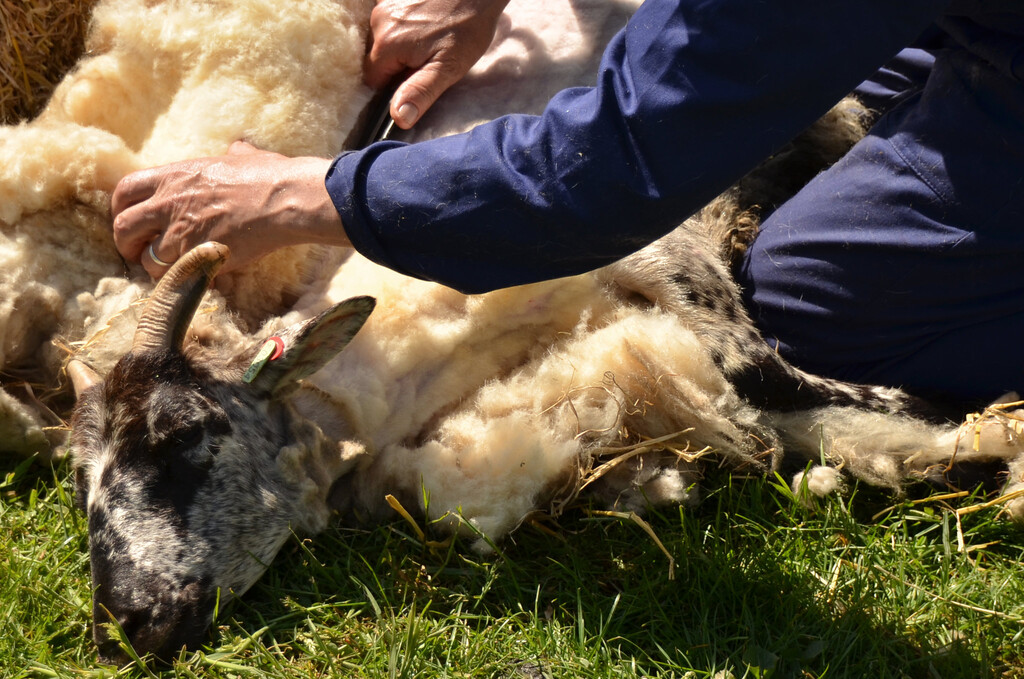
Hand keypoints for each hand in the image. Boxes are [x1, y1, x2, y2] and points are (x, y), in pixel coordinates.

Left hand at [111, 142, 347, 277]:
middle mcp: (168, 203)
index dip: (120, 209)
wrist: (282, 200)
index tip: (129, 221)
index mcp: (173, 175)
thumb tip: (240, 148)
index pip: (124, 191)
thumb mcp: (244, 156)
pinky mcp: (196, 256)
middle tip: (139, 253)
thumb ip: (233, 154)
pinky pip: (173, 276)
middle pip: (123, 227)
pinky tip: (195, 277)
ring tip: (171, 270)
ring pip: (147, 259)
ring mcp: (180, 232)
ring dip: (156, 268)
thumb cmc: (269, 176)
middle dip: (126, 245)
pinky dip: (180, 280)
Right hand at [364, 0, 509, 127]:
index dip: (392, 87)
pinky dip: (405, 29)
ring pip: (384, 41)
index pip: (373, 80)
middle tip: (428, 59)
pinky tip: (427, 26)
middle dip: (398, 66)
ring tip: (430, 41)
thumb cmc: (467, 29)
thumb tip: (398, 117)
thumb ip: (420, 92)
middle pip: (377, 59)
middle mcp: (378, 21)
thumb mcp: (447, 68)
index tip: (415, 80)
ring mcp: (385, 5)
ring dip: (402, 47)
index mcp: (387, 44)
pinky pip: (391, 24)